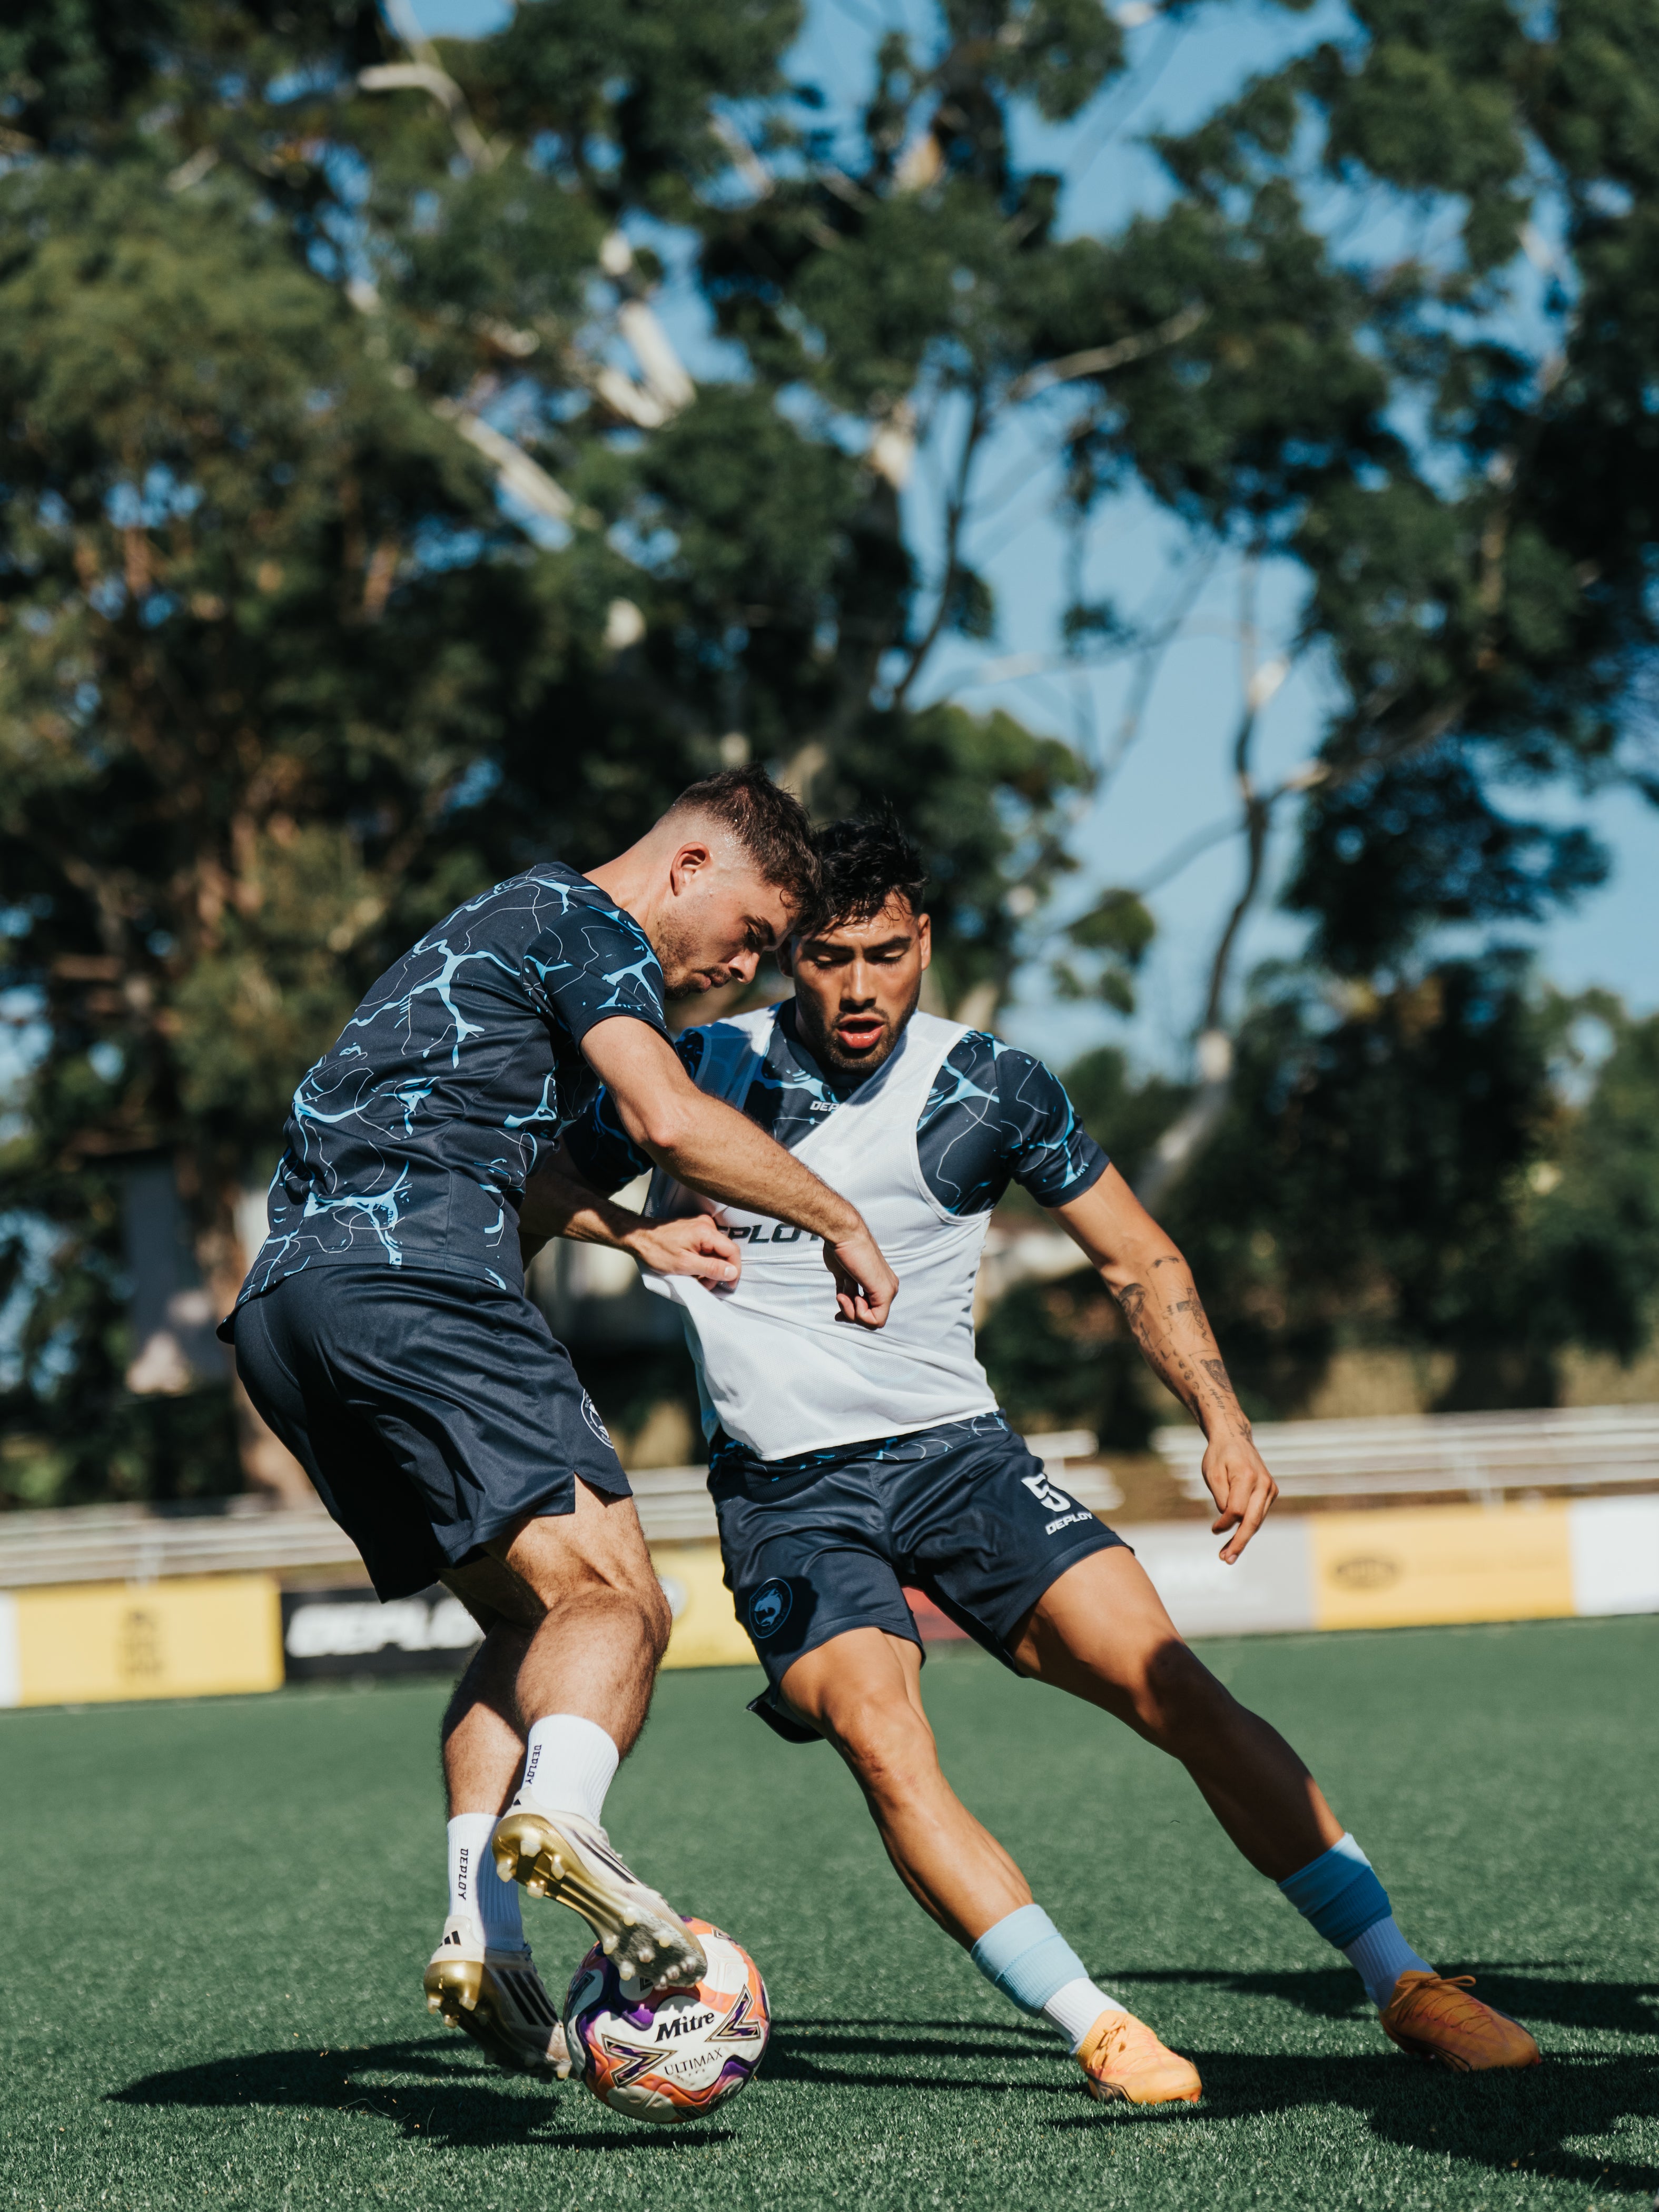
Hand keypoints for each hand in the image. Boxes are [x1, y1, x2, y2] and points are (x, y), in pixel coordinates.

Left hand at [624, 1213, 741, 1289]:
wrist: (639, 1237)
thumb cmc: (657, 1251)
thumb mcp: (685, 1265)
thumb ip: (711, 1268)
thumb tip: (732, 1272)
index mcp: (706, 1232)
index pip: (733, 1251)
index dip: (734, 1270)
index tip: (729, 1285)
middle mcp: (707, 1225)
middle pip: (725, 1252)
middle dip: (718, 1272)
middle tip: (705, 1285)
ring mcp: (701, 1226)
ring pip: (716, 1252)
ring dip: (710, 1268)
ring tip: (696, 1279)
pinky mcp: (695, 1230)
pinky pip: (707, 1247)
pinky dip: (703, 1261)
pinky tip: (693, 1269)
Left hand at [822, 1225, 898, 1328]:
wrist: (842, 1234)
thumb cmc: (861, 1256)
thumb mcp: (881, 1287)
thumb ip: (881, 1309)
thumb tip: (873, 1322)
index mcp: (888, 1290)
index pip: (877, 1320)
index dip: (863, 1316)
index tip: (857, 1299)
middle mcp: (877, 1288)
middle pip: (866, 1316)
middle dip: (852, 1312)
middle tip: (844, 1297)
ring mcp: (861, 1283)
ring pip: (855, 1309)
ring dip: (845, 1306)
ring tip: (840, 1294)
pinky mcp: (846, 1278)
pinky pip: (846, 1299)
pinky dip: (842, 1303)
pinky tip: (839, 1297)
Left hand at [1203, 1431, 1277, 1562]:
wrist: (1235, 1438)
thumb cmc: (1219, 1455)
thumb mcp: (1212, 1472)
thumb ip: (1220, 1497)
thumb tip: (1228, 1520)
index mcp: (1247, 1477)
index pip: (1237, 1510)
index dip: (1224, 1524)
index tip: (1213, 1530)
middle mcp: (1263, 1484)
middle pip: (1253, 1521)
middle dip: (1240, 1543)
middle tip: (1226, 1560)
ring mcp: (1270, 1488)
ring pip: (1257, 1520)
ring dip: (1243, 1539)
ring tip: (1228, 1555)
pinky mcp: (1271, 1491)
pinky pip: (1259, 1514)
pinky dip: (1248, 1527)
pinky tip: (1237, 1539)